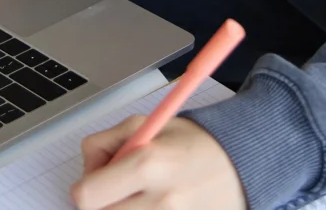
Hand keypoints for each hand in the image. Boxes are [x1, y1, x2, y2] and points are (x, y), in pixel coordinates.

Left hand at [72, 115, 245, 209]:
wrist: (240, 165)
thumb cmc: (193, 143)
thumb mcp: (147, 124)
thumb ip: (106, 143)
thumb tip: (87, 171)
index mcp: (147, 164)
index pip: (85, 196)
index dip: (85, 189)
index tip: (96, 183)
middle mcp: (160, 200)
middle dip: (105, 203)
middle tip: (121, 190)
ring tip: (141, 197)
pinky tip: (152, 207)